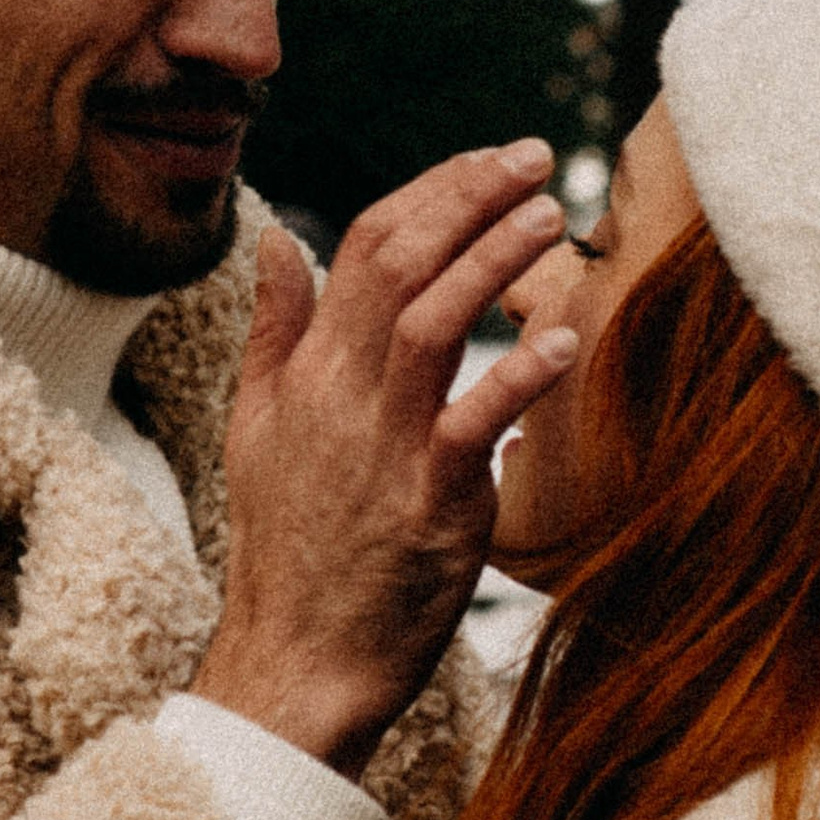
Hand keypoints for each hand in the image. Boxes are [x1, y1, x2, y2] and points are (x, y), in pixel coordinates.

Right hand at [189, 141, 577, 773]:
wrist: (295, 662)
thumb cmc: (287, 546)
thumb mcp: (255, 428)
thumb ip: (274, 330)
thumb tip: (273, 240)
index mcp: (309, 369)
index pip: (362, 244)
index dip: (430, 190)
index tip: (490, 159)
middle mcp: (341, 393)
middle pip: (401, 263)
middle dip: (469, 197)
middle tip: (535, 157)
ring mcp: (383, 445)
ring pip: (431, 322)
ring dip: (494, 260)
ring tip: (551, 217)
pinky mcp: (427, 501)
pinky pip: (472, 422)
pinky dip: (518, 374)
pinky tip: (564, 336)